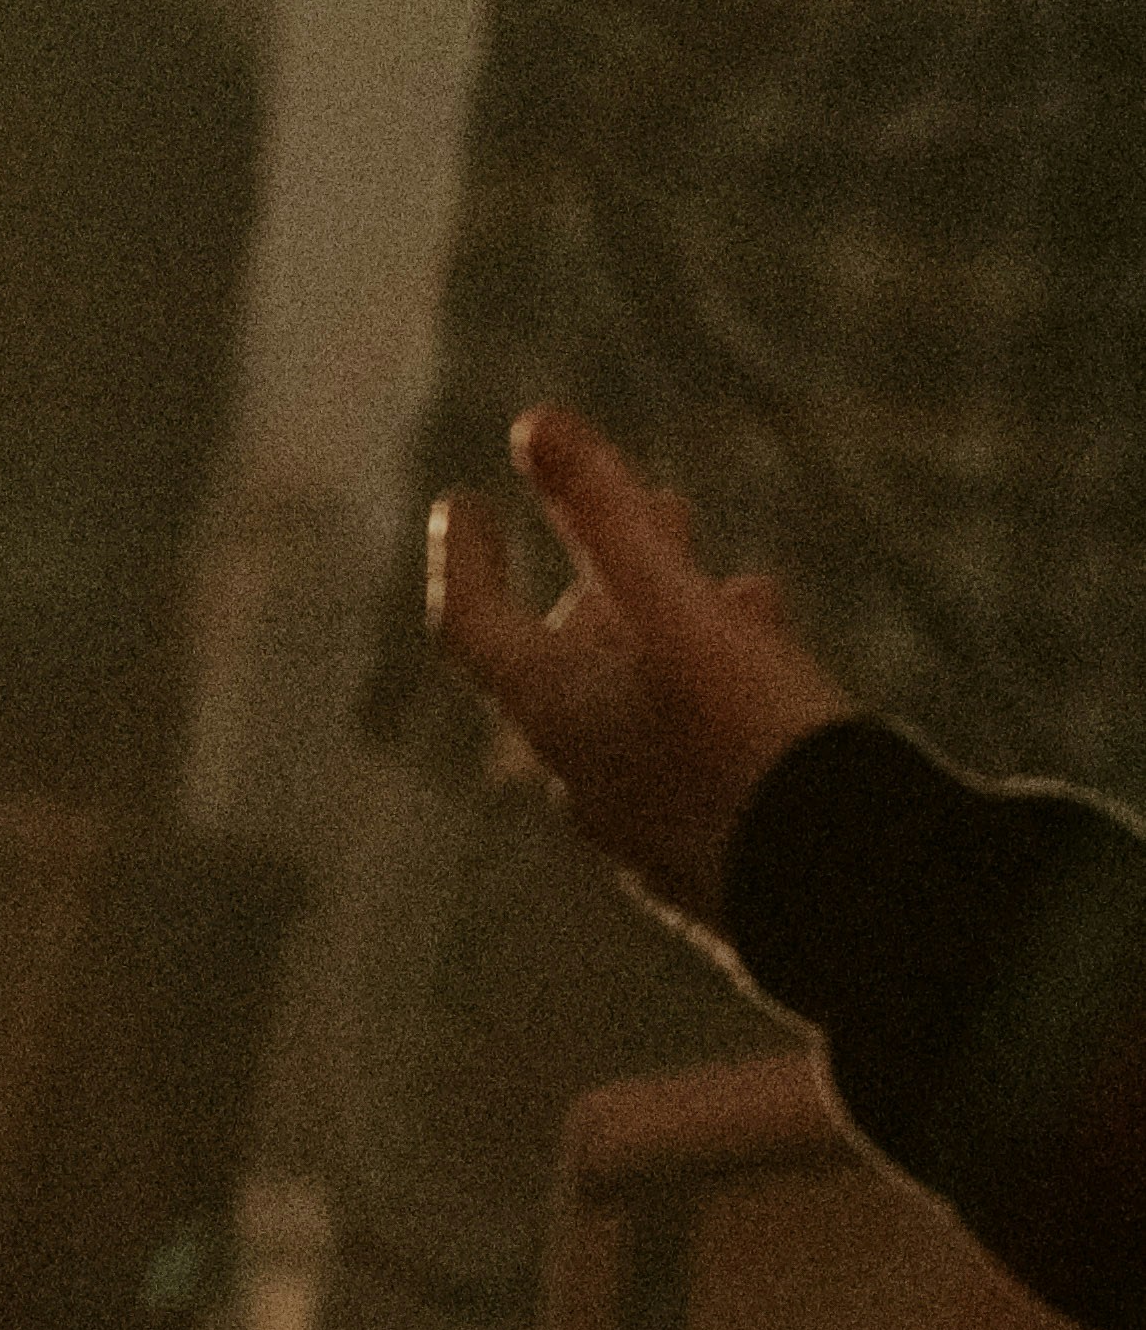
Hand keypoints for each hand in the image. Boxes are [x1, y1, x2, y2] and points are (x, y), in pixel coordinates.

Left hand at [430, 405, 856, 929]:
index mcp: (554, 721)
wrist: (863, 907)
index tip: (468, 499)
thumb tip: (536, 422)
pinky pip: (701, 754)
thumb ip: (609, 519)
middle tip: (663, 509)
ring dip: (679, 629)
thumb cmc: (757, 750)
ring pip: (646, 702)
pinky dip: (722, 690)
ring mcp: (652, 827)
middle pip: (571, 658)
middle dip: (611, 574)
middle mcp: (586, 778)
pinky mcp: (723, 859)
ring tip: (741, 582)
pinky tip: (786, 670)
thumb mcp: (681, 614)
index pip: (471, 624)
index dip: (466, 556)